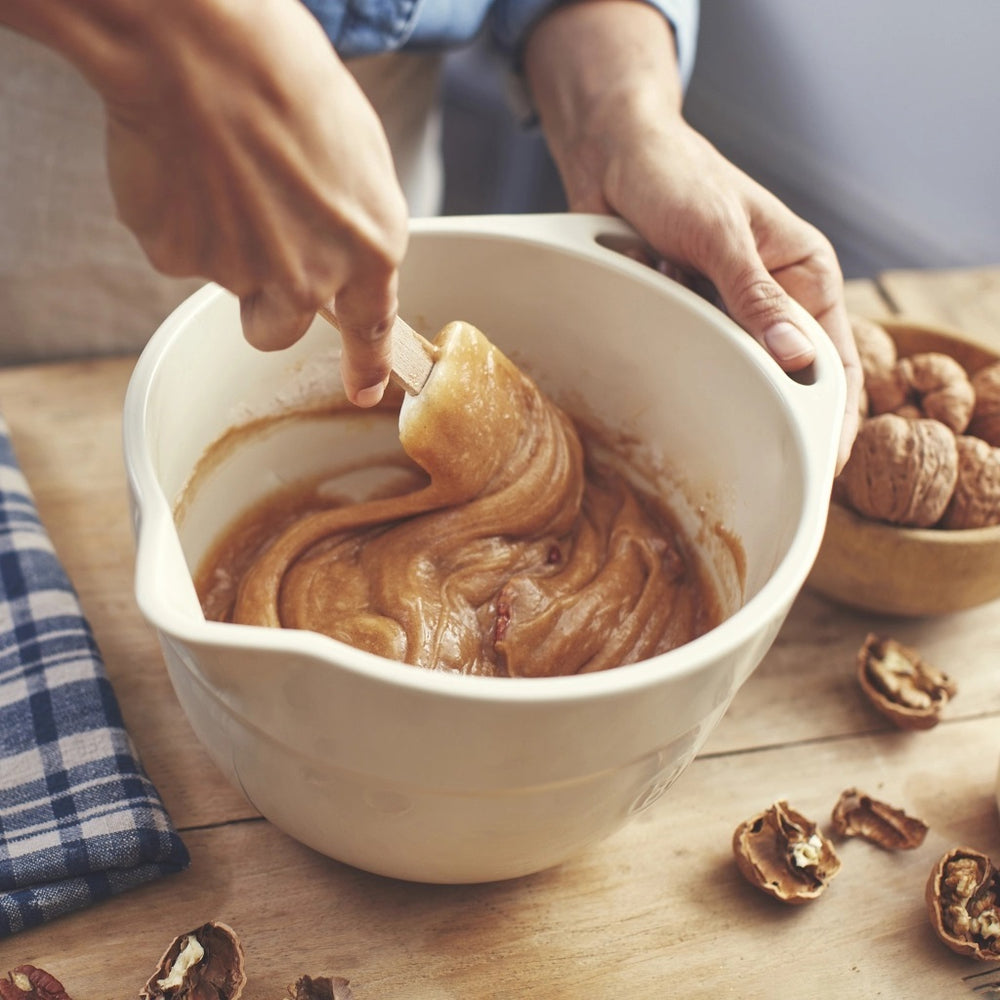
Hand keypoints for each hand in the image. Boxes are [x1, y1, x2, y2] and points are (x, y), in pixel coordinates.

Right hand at [1, 0, 407, 405]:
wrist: (200, 44)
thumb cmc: (284, 76)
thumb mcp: (355, 154)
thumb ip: (351, 222)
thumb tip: (338, 248)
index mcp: (369, 246)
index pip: (373, 328)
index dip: (367, 366)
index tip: (364, 391)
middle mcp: (312, 276)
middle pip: (282, 328)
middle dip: (269, 301)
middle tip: (253, 237)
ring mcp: (244, 275)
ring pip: (231, 286)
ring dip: (226, 250)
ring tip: (221, 177)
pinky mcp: (181, 259)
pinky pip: (180, 251)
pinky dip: (180, 218)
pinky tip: (185, 167)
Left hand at [524, 0, 861, 468]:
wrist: (612, 154)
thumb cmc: (677, 175)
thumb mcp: (720, 236)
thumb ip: (755, 297)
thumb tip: (798, 359)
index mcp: (804, 273)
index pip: (834, 357)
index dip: (833, 413)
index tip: (823, 463)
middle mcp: (771, 297)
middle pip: (784, 373)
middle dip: (772, 413)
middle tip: (760, 465)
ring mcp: (726, 309)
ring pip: (733, 369)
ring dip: (718, 387)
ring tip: (709, 430)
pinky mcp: (685, 313)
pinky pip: (689, 355)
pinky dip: (677, 366)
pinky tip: (667, 381)